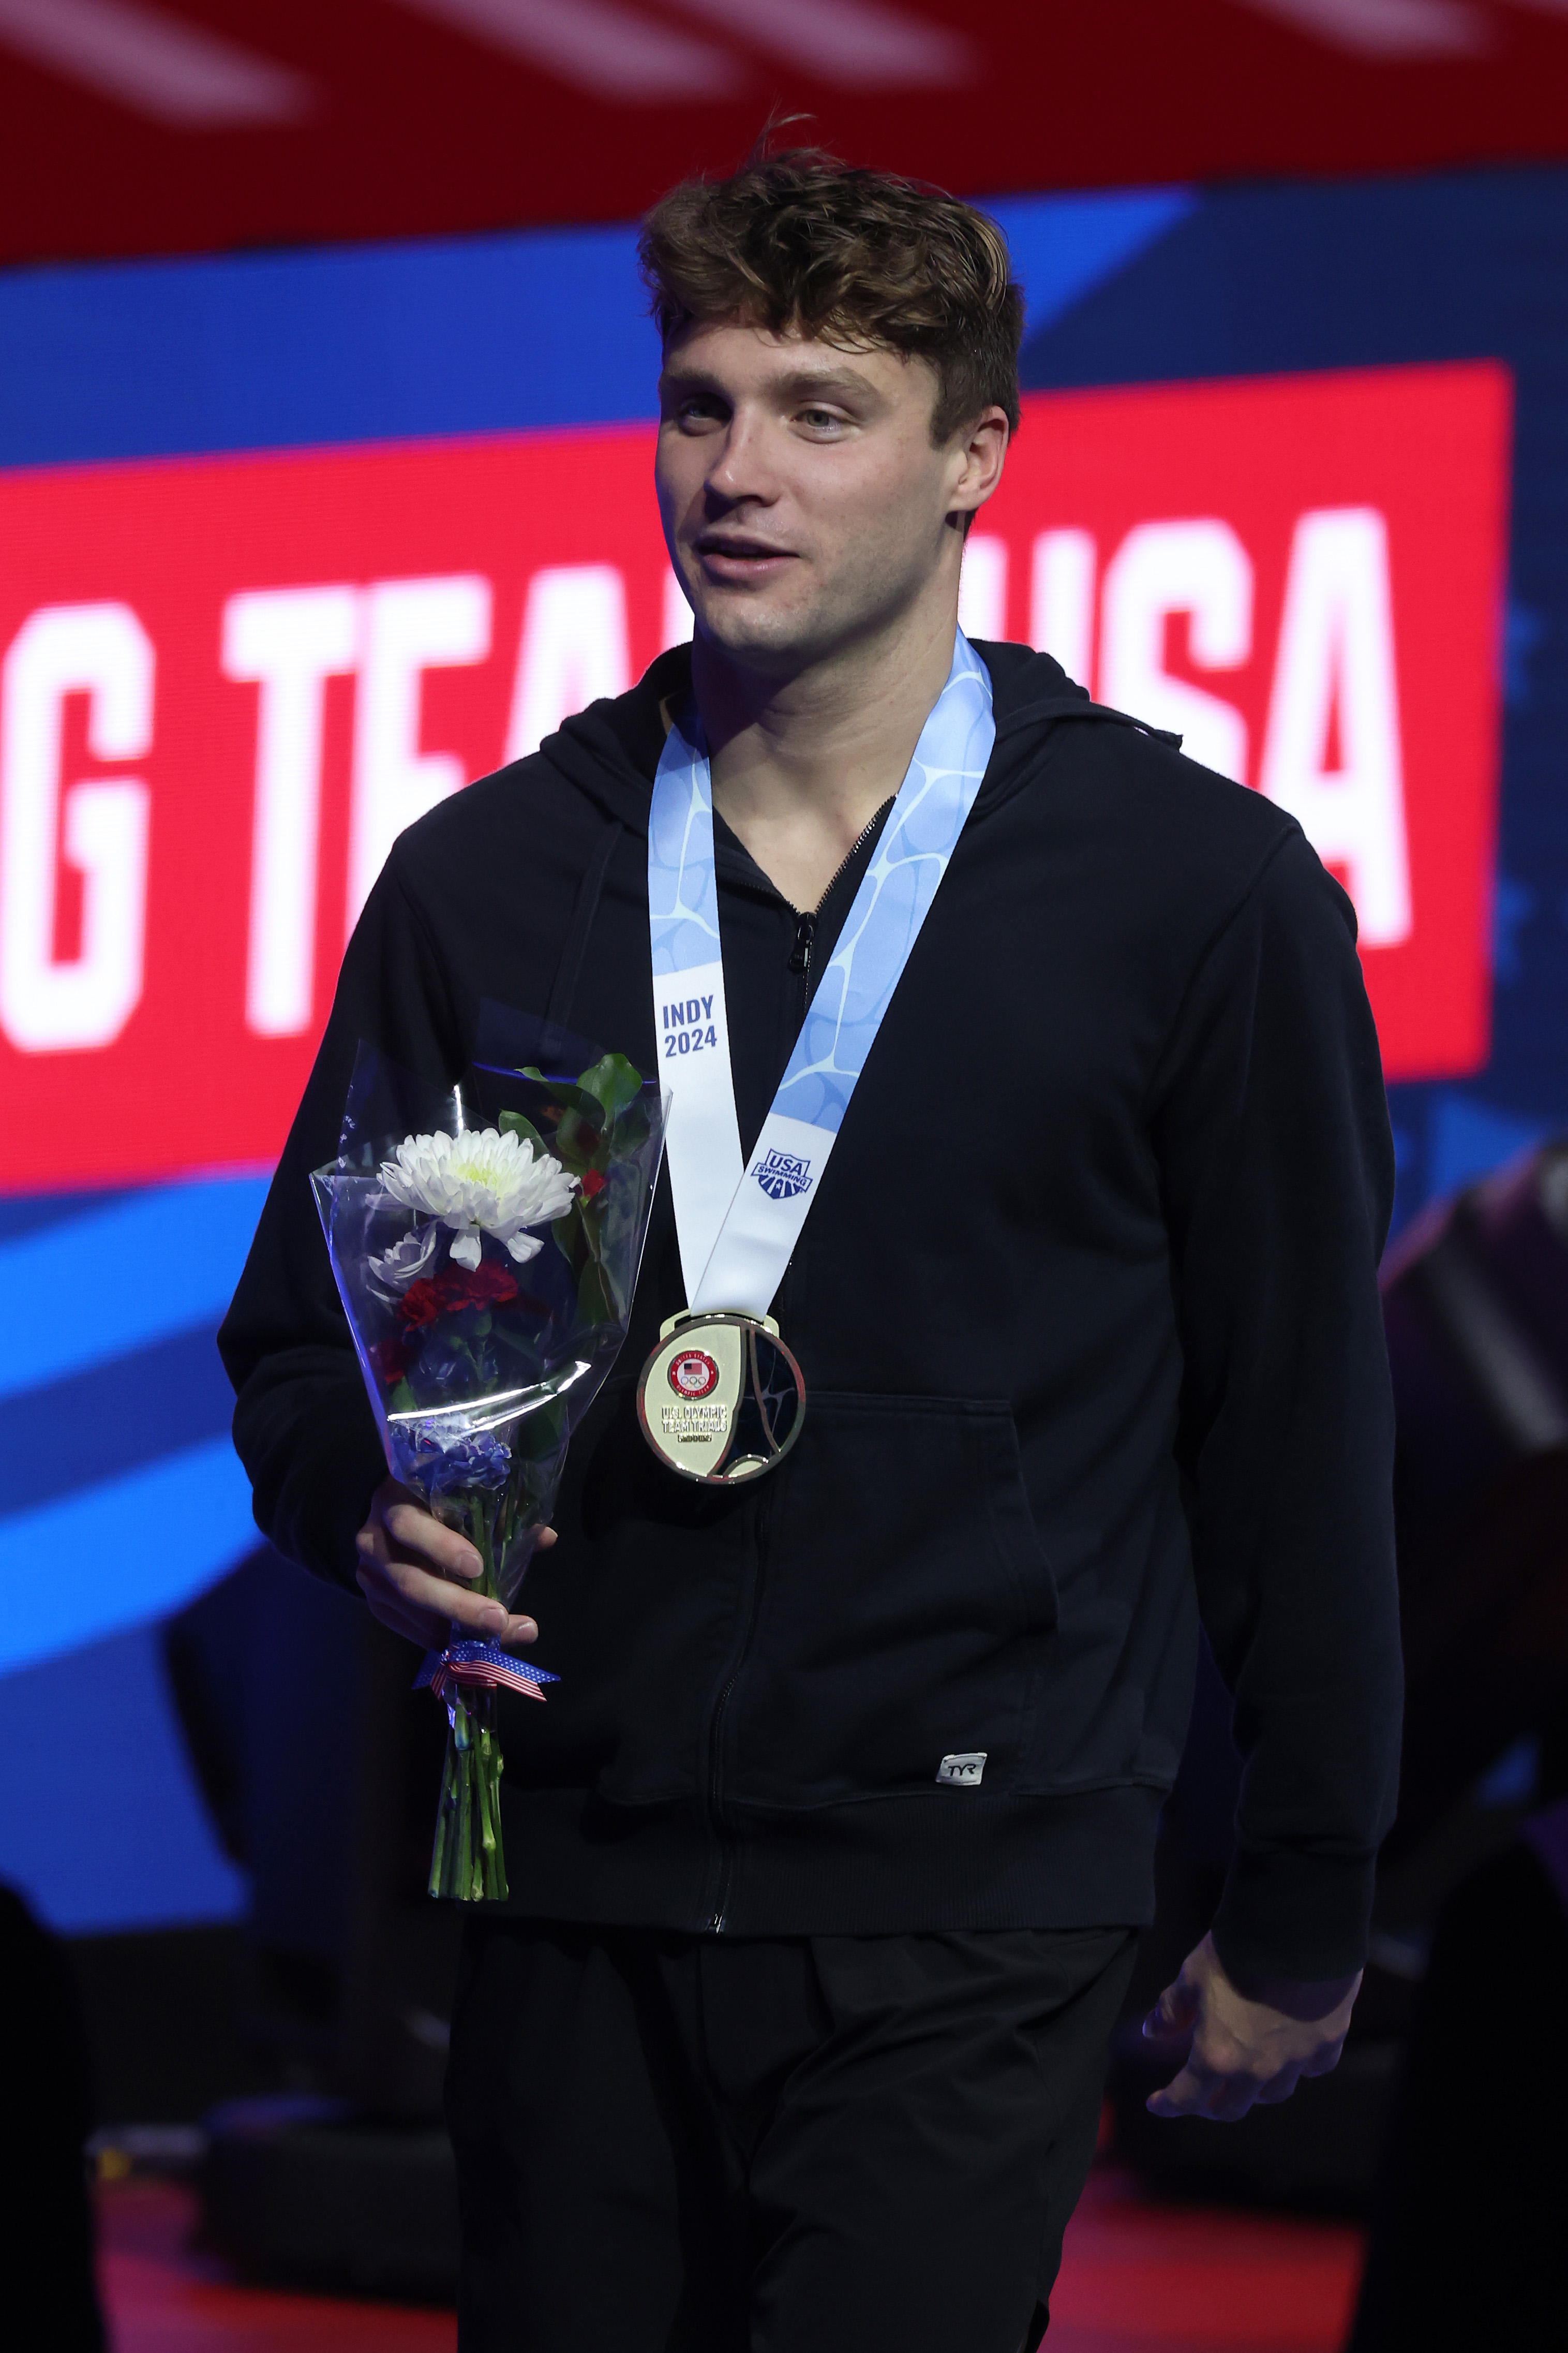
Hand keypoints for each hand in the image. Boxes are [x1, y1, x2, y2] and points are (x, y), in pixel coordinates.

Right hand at [354, 1476, 553, 1651]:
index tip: (478, 1566)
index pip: (409, 1526)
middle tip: (497, 1619)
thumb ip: (496, 1513)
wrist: (384, 1515)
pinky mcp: (375, 1602)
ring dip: (455, 1629)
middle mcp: (374, 1542)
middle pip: (410, 1581)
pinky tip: (474, 1644)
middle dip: (456, 1605)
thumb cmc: (431, 1500)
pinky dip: (441, 1638)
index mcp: (394, 1504)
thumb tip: (546, 1537)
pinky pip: (407, 1628)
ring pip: (411, 1611)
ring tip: (500, 1635)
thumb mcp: (456, 1495)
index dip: (441, 1547)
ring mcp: (370, 1576)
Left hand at [1141, 1931, 1359, 2121]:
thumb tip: (1153, 2032)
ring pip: (1273, 2093)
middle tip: (1202, 2096)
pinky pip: (1311, 2068)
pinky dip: (1298, 2066)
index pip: (1187, 2096)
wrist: (1297, 1930)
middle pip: (1232, 2107)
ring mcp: (1295, 2060)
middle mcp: (1257, 2069)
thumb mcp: (1192, 1975)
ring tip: (1246, 2077)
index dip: (1169, 2104)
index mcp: (1218, 2055)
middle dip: (1211, 2105)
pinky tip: (1292, 2053)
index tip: (1157, 2105)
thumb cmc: (1236, 1951)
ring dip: (1254, 2090)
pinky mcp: (1327, 2043)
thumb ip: (1172, 2009)